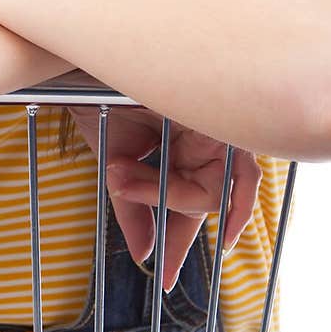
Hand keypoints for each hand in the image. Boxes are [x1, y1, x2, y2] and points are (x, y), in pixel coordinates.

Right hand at [65, 101, 260, 291]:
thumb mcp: (115, 160)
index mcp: (179, 142)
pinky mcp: (227, 123)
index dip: (173, 236)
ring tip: (124, 182)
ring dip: (171, 197)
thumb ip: (133, 208)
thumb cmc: (103, 96)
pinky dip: (236, 205)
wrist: (91, 61)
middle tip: (163, 264)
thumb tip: (143, 252)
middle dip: (178, 231)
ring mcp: (219, 128)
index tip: (162, 270)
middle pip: (204, 198)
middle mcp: (205, 136)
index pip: (185, 196)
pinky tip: (226, 235)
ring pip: (213, 189)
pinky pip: (239, 174)